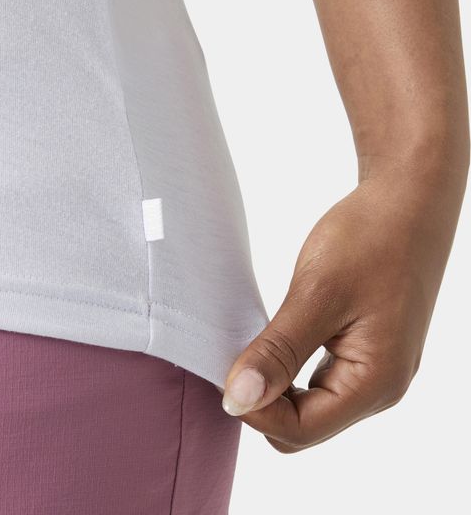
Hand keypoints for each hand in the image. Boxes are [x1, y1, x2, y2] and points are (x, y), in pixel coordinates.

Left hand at [221, 168, 465, 452]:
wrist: (407, 200)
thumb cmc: (370, 238)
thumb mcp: (316, 294)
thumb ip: (278, 352)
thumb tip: (238, 402)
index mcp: (375, 382)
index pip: (300, 431)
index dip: (254, 410)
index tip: (223, 373)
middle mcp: (380, 387)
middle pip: (305, 425)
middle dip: (263, 400)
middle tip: (236, 354)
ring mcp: (376, 369)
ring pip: (312, 404)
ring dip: (276, 384)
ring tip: (253, 344)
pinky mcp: (367, 349)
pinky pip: (320, 379)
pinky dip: (291, 368)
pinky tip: (276, 339)